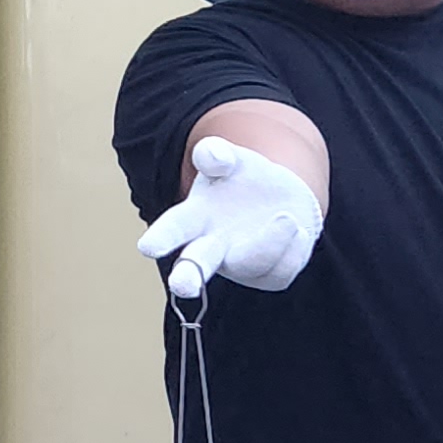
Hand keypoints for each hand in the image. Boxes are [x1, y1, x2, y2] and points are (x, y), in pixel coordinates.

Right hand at [134, 136, 322, 299]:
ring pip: (249, 264)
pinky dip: (295, 246)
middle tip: (183, 287)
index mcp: (193, 218)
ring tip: (286, 217)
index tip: (147, 248)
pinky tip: (295, 231)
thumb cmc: (243, 179)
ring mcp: (240, 266)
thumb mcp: (233, 160)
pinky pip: (283, 269)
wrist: (281, 197)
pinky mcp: (270, 278)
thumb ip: (218, 154)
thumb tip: (212, 157)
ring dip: (269, 242)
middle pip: (195, 266)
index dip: (161, 238)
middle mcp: (211, 247)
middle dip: (188, 277)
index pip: (173, 228)